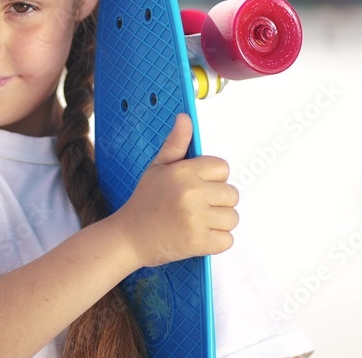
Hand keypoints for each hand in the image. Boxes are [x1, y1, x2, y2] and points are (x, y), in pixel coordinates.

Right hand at [110, 113, 238, 268]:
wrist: (129, 238)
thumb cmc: (144, 202)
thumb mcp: (157, 168)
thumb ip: (176, 144)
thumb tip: (185, 118)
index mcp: (183, 172)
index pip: (222, 168)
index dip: (212, 179)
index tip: (197, 187)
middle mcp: (191, 193)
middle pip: (232, 194)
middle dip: (217, 202)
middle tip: (195, 208)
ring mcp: (196, 219)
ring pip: (232, 218)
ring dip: (218, 223)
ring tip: (196, 222)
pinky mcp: (199, 242)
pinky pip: (227, 240)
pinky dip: (216, 241)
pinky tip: (197, 236)